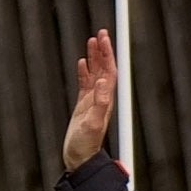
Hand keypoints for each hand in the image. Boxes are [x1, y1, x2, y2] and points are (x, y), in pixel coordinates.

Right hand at [59, 28, 120, 170]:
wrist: (79, 158)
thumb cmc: (85, 145)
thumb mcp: (92, 124)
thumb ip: (99, 103)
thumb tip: (105, 82)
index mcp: (107, 100)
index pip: (111, 71)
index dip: (109, 55)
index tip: (106, 39)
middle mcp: (103, 98)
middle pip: (105, 69)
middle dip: (103, 50)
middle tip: (101, 32)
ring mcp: (93, 101)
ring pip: (95, 73)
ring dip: (94, 57)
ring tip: (92, 41)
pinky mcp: (83, 105)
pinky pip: (85, 83)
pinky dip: (84, 71)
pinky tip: (82, 62)